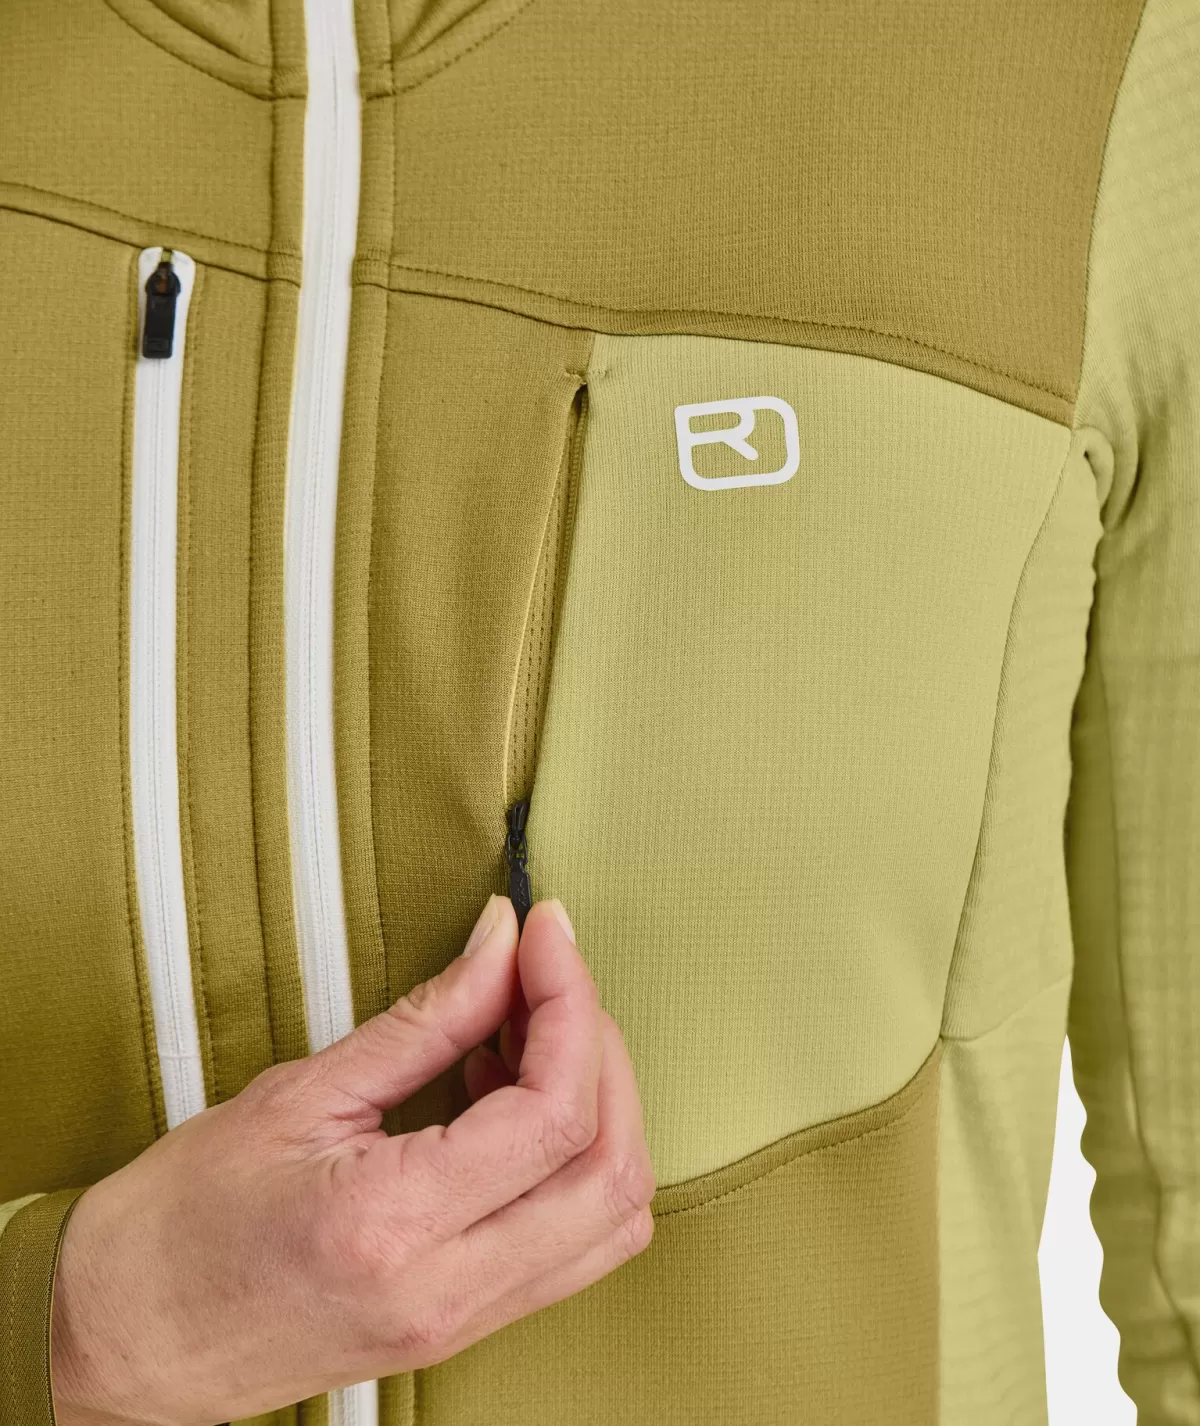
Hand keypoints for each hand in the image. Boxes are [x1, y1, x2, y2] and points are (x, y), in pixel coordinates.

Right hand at [50, 896, 654, 1425]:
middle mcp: (448, 1292)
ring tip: (526, 1034)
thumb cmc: (179, 1223)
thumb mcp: (299, 1094)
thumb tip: (500, 945)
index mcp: (394, 1226)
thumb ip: (424, 1020)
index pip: (553, 1111)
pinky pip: (572, 1243)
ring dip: (602, 1107)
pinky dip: (573, 1157)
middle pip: (611, 1167)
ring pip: (611, 1215)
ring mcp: (464, 1322)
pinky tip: (510, 1097)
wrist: (121, 1344)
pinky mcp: (464, 1326)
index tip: (544, 933)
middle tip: (543, 975)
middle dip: (599, 1049)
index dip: (568, 1001)